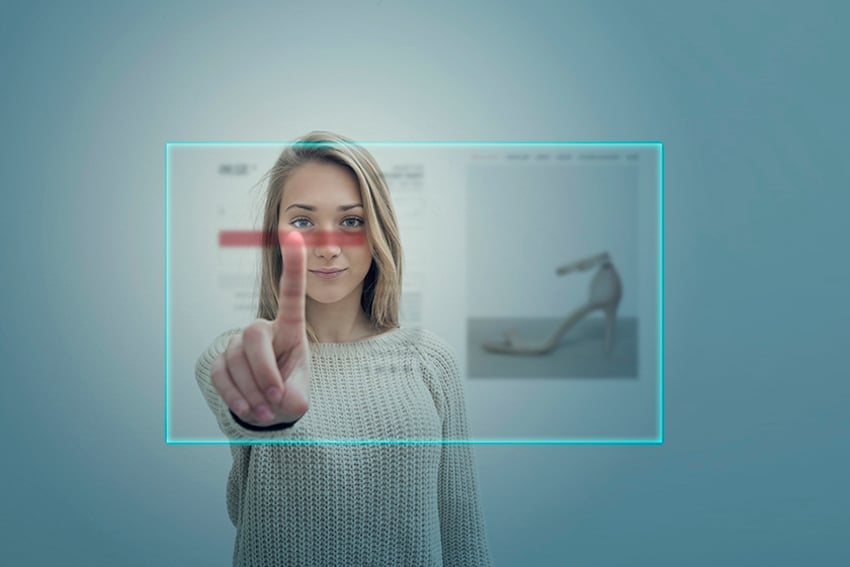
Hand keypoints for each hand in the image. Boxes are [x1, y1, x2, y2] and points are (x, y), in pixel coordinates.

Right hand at [210, 231, 310, 425]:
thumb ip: (296, 396)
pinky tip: (249, 410)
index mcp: (289, 328)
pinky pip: (222, 376)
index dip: (294, 264)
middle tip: (277, 399)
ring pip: (237, 362)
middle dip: (265, 371)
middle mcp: (261, 329)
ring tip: (268, 412)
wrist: (269, 409)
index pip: (291, 293)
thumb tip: (285, 400)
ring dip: (252, 393)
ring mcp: (238, 344)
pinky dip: (236, 397)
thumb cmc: (289, 390)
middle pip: (254, 337)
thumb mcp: (300, 392)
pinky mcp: (221, 361)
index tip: (296, 234)